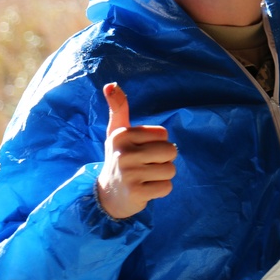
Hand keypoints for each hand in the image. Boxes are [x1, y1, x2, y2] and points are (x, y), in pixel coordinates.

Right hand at [96, 83, 177, 219]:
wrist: (108, 195)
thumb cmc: (119, 157)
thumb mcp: (117, 132)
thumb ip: (118, 107)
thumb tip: (111, 84)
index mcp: (122, 134)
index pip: (164, 134)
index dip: (158, 143)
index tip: (142, 150)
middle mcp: (123, 152)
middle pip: (170, 151)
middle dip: (164, 160)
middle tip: (147, 166)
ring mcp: (129, 173)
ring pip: (171, 170)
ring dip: (163, 176)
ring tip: (147, 177)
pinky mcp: (136, 192)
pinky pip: (166, 187)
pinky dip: (161, 190)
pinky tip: (146, 189)